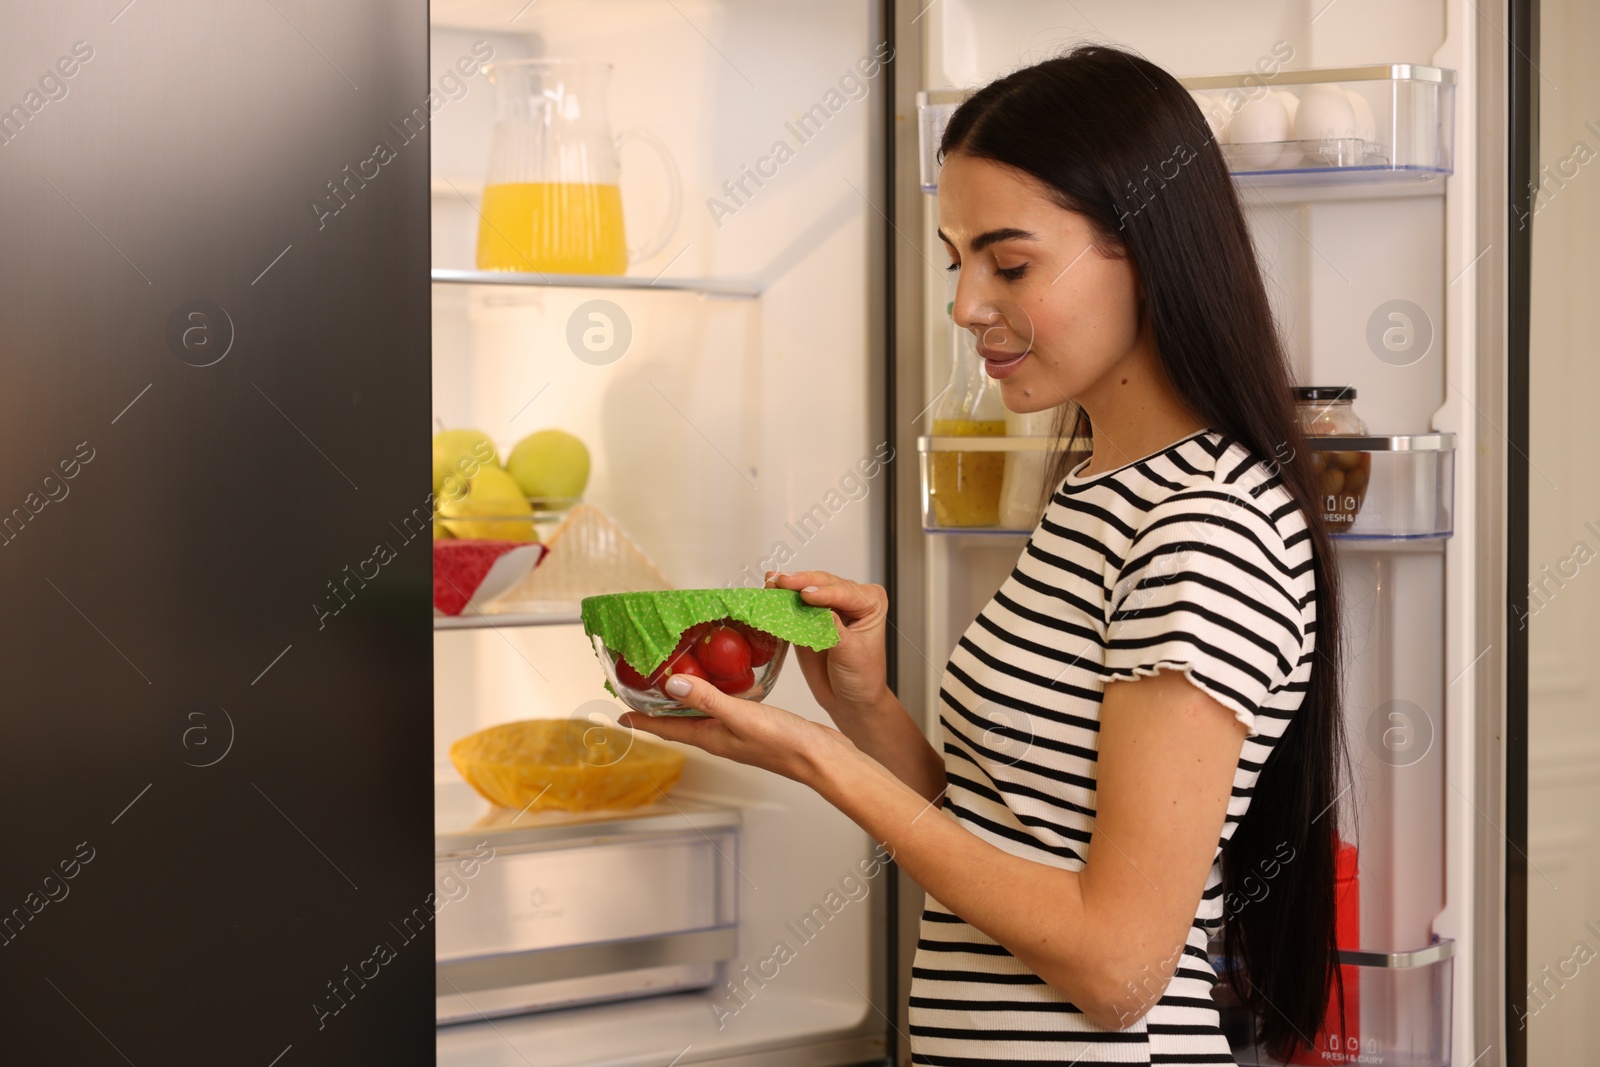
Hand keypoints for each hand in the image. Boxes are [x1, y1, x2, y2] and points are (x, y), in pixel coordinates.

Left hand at [618, 674, 851, 785]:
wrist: (823, 759)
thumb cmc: (785, 744)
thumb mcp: (742, 717)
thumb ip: (708, 700)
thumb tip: (671, 684)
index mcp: (712, 738)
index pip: (666, 729)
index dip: (641, 720)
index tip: (618, 714)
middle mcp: (720, 736)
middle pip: (680, 722)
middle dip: (658, 708)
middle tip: (641, 688)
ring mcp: (737, 732)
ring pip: (701, 714)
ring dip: (685, 699)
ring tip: (673, 679)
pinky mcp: (754, 725)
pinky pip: (724, 707)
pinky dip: (714, 693)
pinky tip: (721, 680)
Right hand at [765, 570, 891, 719]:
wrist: (849, 700)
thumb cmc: (862, 678)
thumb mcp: (851, 654)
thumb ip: (834, 631)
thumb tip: (818, 612)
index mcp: (869, 602)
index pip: (844, 592)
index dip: (824, 593)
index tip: (805, 594)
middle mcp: (849, 598)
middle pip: (823, 583)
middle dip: (800, 582)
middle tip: (781, 582)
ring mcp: (826, 606)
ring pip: (806, 589)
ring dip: (786, 587)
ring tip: (771, 584)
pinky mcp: (807, 618)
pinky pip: (793, 606)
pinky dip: (780, 601)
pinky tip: (769, 594)